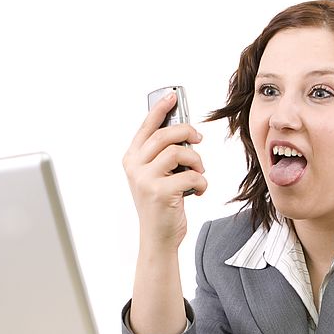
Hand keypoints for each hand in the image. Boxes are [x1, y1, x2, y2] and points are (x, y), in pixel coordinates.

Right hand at [122, 91, 207, 250]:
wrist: (157, 238)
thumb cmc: (161, 207)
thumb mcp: (155, 177)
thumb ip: (162, 156)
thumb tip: (185, 133)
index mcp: (131, 160)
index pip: (146, 127)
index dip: (160, 108)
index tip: (173, 96)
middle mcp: (135, 167)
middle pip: (165, 134)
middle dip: (188, 133)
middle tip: (199, 139)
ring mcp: (145, 179)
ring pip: (180, 151)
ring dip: (197, 161)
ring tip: (199, 173)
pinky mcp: (161, 192)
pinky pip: (191, 175)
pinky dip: (202, 182)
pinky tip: (198, 191)